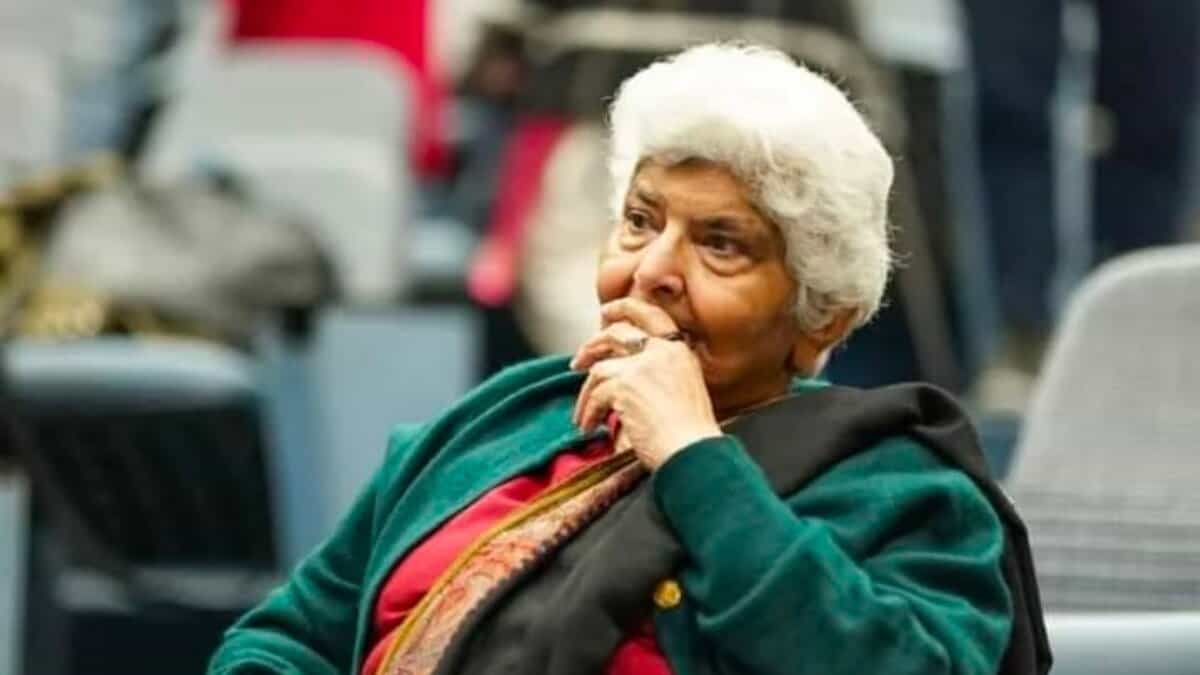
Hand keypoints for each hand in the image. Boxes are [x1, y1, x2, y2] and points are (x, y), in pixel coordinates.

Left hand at [571, 300, 721, 469]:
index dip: (625, 308)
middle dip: (592, 345)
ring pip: (600, 368)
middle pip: (617, 333)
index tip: (606, 312)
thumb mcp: (682, 391)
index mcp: (680, 351)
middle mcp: (662, 351)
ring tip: (583, 413)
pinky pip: (595, 394)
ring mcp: (642, 366)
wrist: (693, 452)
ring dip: (586, 393)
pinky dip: (588, 411)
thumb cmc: (689, 435)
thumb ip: (657, 375)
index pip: (651, 314)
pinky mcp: (624, 385)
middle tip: (577, 362)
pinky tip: (590, 426)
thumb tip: (619, 372)